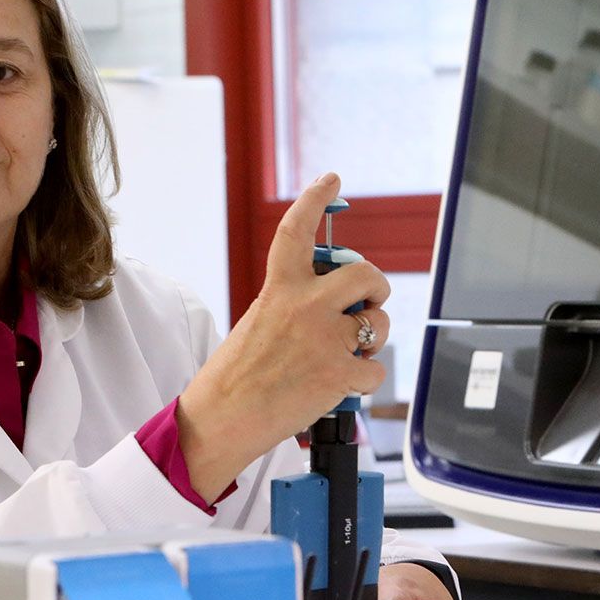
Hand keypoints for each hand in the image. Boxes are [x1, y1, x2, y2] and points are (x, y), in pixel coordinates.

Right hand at [177, 172, 391, 500]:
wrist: (222, 419)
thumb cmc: (232, 379)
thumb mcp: (257, 324)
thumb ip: (292, 307)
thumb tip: (331, 311)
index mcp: (279, 290)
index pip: (298, 232)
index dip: (316, 199)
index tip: (330, 180)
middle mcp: (306, 307)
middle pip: (365, 274)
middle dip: (375, 288)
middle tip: (368, 302)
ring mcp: (326, 339)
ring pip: (378, 323)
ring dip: (371, 340)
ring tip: (345, 356)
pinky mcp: (340, 374)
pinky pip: (375, 370)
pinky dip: (363, 382)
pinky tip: (338, 387)